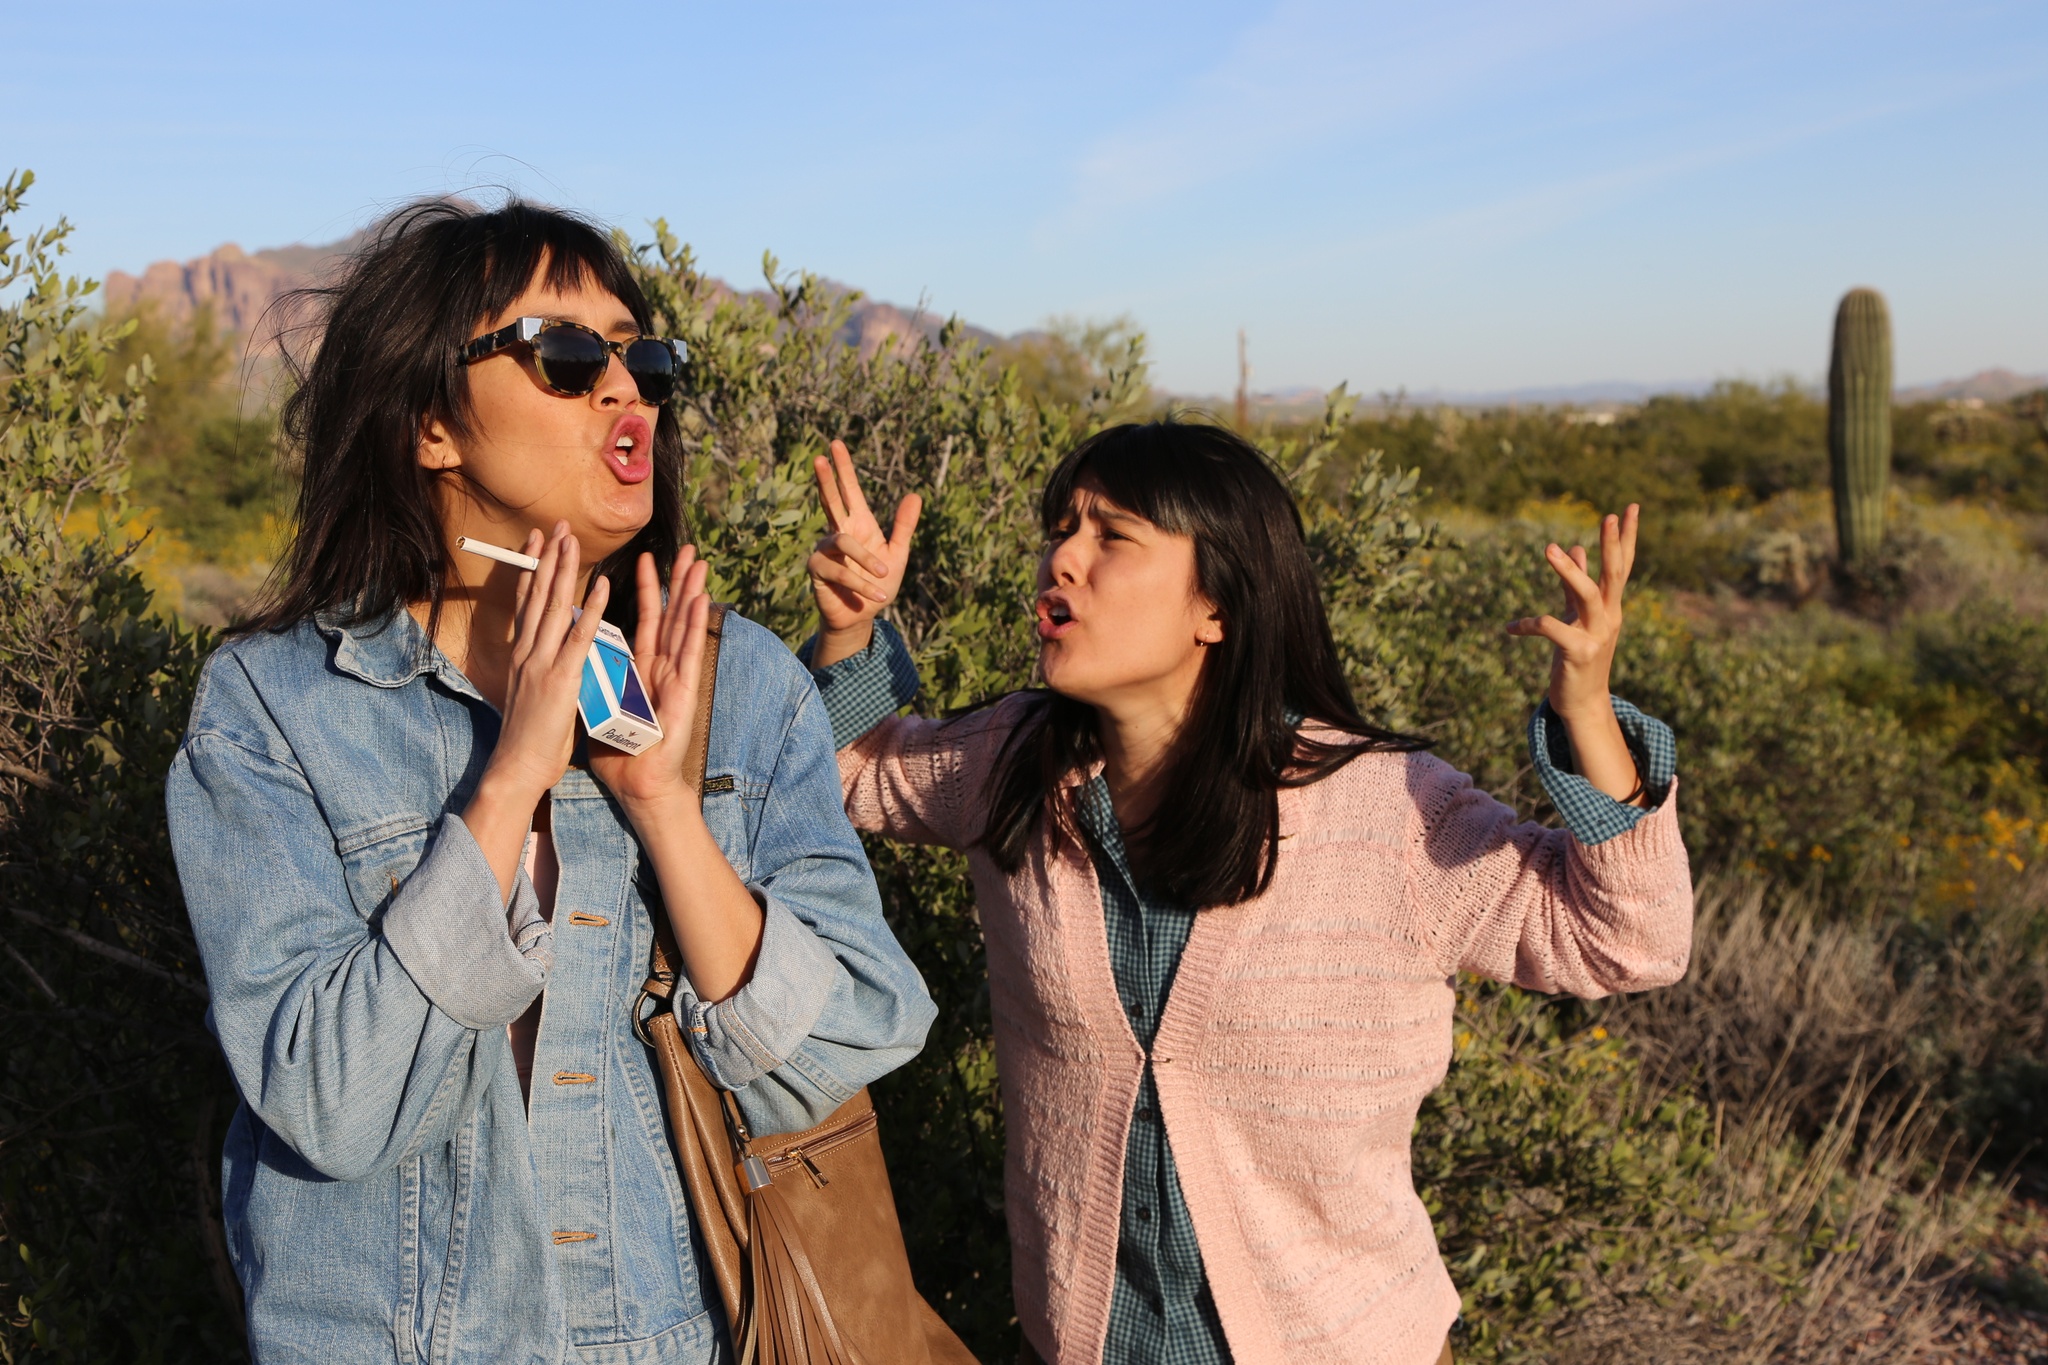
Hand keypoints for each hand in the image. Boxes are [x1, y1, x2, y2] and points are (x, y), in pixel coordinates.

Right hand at [482, 522, 609, 803]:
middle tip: (555, 525)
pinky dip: (591, 609)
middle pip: (537, 595)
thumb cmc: (529, 738)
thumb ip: (543, 669)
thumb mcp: (533, 694)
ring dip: (564, 570)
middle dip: (547, 558)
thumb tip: (553, 653)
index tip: (537, 542)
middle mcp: (527, 652)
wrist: (518, 767)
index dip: (533, 571)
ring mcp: (542, 663)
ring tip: (570, 539)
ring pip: (553, 606)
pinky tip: (602, 586)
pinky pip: (579, 637)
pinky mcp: (561, 679)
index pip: (526, 604)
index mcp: (522, 656)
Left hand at [588, 547, 713, 817]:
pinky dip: (693, 627)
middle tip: (688, 548)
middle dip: (678, 581)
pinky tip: (700, 603)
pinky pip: (688, 654)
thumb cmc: (618, 751)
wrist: (636, 784)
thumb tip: (576, 659)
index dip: (646, 589)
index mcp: (641, 668)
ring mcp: (676, 680)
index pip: (645, 620)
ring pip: (684, 628)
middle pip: (671, 616)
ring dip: (692, 594)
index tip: (644, 559)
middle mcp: (662, 669)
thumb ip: (593, 679)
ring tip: (700, 563)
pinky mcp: (684, 694)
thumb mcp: (599, 705)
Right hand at [807, 439, 919, 666]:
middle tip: (820, 457)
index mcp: (859, 524)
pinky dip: (861, 583)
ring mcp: (825, 550)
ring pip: (843, 543)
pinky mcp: (818, 569)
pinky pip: (840, 570)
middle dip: (827, 480)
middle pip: (830, 500)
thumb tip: (915, 494)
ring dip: (867, 560)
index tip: (836, 444)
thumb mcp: (897, 554)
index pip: (849, 491)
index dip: (844, 468)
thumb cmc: (877, 583)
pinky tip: (877, 593)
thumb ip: (904, 526)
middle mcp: (839, 532)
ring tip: (885, 576)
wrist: (863, 616)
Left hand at [1504, 504, 1637, 720]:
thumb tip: (1577, 548)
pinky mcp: (1577, 653)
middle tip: (1610, 516)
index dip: (1628, 538)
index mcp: (1610, 606)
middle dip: (1613, 546)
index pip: (1623, 566)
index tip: (1633, 508)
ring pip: (1586, 595)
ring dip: (1568, 571)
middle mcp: (1609, 617)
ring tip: (1549, 547)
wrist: (1581, 702)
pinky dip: (1527, 624)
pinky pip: (1550, 628)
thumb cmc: (1578, 656)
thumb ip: (1575, 584)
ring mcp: (1596, 635)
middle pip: (1615, 575)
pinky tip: (1509, 628)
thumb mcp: (1578, 617)